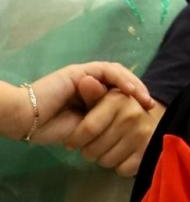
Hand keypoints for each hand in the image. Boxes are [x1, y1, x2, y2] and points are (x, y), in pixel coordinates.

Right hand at [6, 62, 151, 141]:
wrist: (27, 120)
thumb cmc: (52, 128)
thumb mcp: (87, 128)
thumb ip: (104, 122)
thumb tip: (127, 130)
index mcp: (90, 97)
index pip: (118, 93)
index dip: (134, 101)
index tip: (147, 116)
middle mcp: (88, 84)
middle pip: (120, 81)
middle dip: (139, 92)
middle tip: (150, 107)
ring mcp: (84, 76)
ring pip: (116, 73)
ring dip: (134, 85)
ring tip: (144, 99)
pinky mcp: (79, 72)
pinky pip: (106, 71)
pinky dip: (121, 79)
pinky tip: (130, 91)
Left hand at [59, 83, 165, 176]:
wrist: (153, 120)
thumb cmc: (119, 108)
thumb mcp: (104, 97)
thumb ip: (92, 92)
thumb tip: (86, 81)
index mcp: (119, 100)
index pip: (88, 129)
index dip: (75, 139)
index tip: (72, 141)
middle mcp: (133, 116)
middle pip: (93, 150)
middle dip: (87, 150)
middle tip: (92, 145)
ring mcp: (143, 135)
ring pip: (106, 161)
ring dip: (102, 158)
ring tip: (106, 149)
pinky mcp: (148, 152)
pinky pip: (122, 169)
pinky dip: (119, 166)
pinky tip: (121, 156)